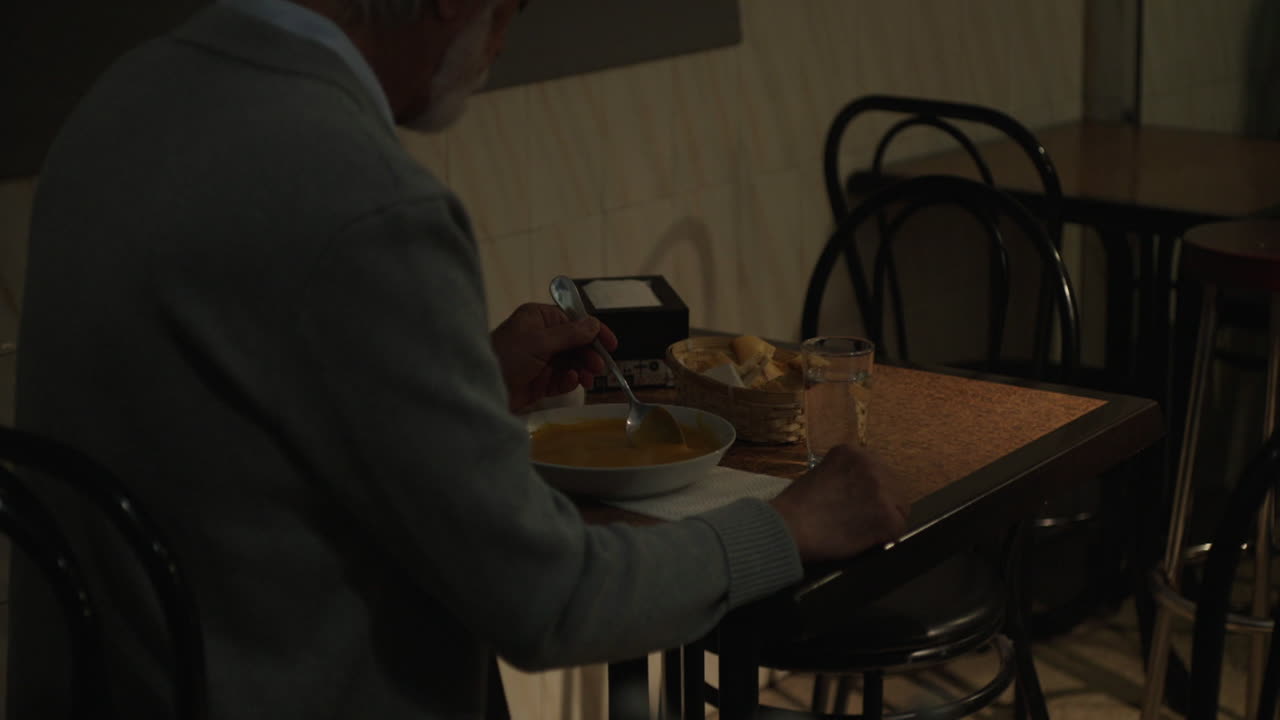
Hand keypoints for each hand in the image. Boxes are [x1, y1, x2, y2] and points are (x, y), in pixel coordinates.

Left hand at [490, 303, 618, 411]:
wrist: (482, 389)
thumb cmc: (506, 357)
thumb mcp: (540, 342)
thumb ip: (570, 334)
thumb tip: (594, 324)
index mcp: (538, 318)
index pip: (573, 320)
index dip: (594, 331)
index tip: (611, 344)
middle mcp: (540, 336)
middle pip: (575, 343)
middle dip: (589, 354)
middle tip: (599, 367)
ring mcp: (539, 360)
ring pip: (571, 362)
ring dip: (582, 369)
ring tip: (588, 379)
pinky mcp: (538, 382)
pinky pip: (561, 379)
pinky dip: (568, 381)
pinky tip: (571, 382)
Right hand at [769, 444, 908, 563]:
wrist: (789, 526)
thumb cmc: (795, 507)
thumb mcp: (821, 474)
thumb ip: (845, 476)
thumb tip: (861, 493)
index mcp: (852, 452)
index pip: (879, 472)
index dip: (871, 492)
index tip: (860, 505)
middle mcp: (870, 464)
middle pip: (894, 488)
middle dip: (881, 505)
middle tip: (861, 521)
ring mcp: (881, 489)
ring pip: (899, 508)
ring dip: (883, 521)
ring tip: (859, 531)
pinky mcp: (886, 515)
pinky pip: (898, 529)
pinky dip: (884, 538)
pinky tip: (864, 540)